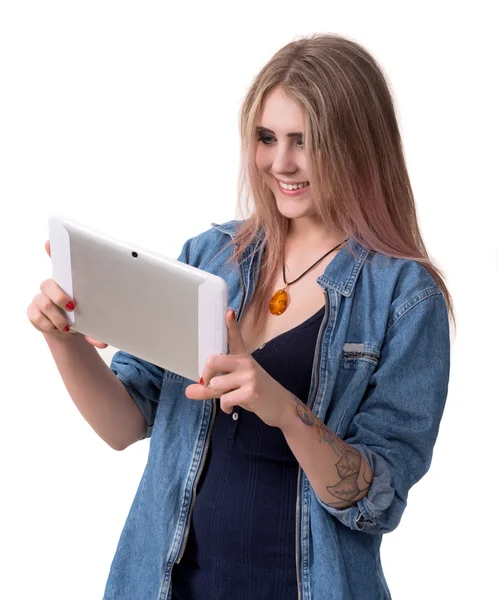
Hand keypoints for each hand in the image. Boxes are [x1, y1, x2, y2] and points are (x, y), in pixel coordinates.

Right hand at [26, 240, 107, 347]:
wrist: (68, 330)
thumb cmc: (83, 316)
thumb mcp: (93, 318)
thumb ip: (98, 327)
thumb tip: (103, 343)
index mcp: (68, 281)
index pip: (58, 260)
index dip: (52, 250)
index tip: (49, 242)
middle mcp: (52, 286)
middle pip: (49, 284)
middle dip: (60, 295)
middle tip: (72, 307)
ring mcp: (40, 298)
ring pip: (44, 303)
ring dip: (57, 317)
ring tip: (67, 326)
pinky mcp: (33, 311)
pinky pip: (37, 317)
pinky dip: (48, 325)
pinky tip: (56, 329)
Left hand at [185, 309, 294, 428]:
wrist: (280, 406)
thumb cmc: (254, 393)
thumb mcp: (232, 387)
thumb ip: (210, 388)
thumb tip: (188, 391)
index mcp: (242, 357)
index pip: (235, 337)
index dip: (231, 324)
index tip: (228, 311)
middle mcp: (246, 363)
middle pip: (213, 361)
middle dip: (206, 376)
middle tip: (210, 383)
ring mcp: (249, 376)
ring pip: (216, 384)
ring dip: (218, 395)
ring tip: (230, 397)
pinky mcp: (251, 392)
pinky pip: (225, 399)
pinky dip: (225, 407)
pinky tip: (232, 408)